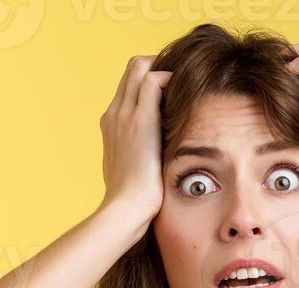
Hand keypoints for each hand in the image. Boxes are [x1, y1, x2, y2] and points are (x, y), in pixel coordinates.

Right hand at [99, 56, 172, 215]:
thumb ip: (143, 156)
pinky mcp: (140, 120)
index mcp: (111, 126)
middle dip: (158, 66)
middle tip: (184, 80)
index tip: (174, 89)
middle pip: (132, 69)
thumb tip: (160, 158)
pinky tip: (186, 94)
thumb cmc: (134, 200)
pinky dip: (170, 78)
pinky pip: (152, 80)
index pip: (128, 86)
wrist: (125, 210)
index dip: (150, 79)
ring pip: (139, 66)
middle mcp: (114, 114)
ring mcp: (124, 115)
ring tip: (187, 83)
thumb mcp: (135, 172)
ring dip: (165, 68)